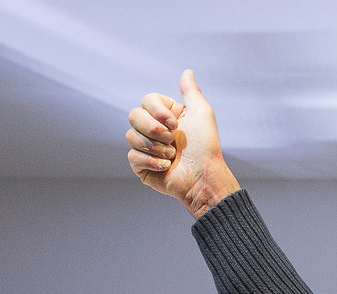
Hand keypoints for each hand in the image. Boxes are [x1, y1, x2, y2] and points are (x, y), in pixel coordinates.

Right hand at [126, 69, 240, 217]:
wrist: (203, 178)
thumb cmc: (206, 147)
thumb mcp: (202, 114)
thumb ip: (191, 92)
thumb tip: (187, 71)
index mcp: (166, 115)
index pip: (146, 100)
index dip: (157, 112)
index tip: (175, 124)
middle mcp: (154, 129)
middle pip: (133, 115)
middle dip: (154, 130)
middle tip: (172, 141)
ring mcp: (146, 147)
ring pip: (130, 136)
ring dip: (155, 147)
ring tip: (172, 156)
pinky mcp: (141, 165)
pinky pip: (132, 155)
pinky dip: (151, 161)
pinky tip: (166, 167)